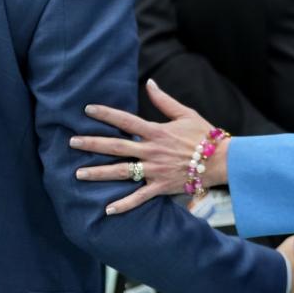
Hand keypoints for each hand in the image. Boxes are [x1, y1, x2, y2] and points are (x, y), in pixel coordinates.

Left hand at [70, 79, 223, 214]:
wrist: (221, 160)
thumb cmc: (204, 135)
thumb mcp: (185, 113)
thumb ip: (164, 100)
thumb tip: (149, 83)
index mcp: (157, 131)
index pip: (126, 120)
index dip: (106, 114)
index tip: (87, 110)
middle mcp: (152, 150)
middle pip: (116, 146)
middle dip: (92, 144)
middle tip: (72, 142)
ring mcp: (155, 170)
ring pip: (122, 172)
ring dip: (99, 173)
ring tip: (78, 174)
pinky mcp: (161, 186)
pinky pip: (139, 197)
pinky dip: (124, 204)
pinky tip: (107, 209)